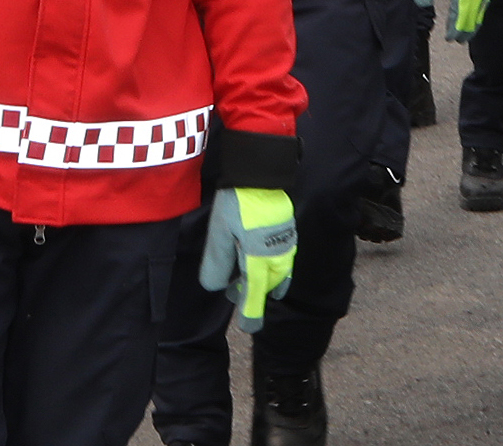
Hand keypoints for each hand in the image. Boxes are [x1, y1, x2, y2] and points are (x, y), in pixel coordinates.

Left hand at [198, 187, 295, 331]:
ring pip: (279, 273)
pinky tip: (258, 259)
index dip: (251, 312)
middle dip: (255, 294)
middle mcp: (277, 254)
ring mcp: (286, 243)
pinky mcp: (288, 231)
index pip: (255, 293)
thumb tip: (214, 288)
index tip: (249, 329)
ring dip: (264, 281)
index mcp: (259, 257)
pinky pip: (283, 259)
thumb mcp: (219, 232)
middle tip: (236, 295)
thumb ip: (217, 262)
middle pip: (269, 285)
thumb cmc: (237, 200)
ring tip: (246, 280)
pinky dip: (272, 266)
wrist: (261, 172)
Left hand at [414, 0, 492, 42]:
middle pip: (474, 9)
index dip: (456, 25)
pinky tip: (479, 7)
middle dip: (468, 26)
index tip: (452, 38)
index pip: (460, 9)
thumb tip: (421, 4)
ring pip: (482, 2)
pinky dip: (482, 5)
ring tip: (471, 30)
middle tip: (462, 40)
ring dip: (476, 18)